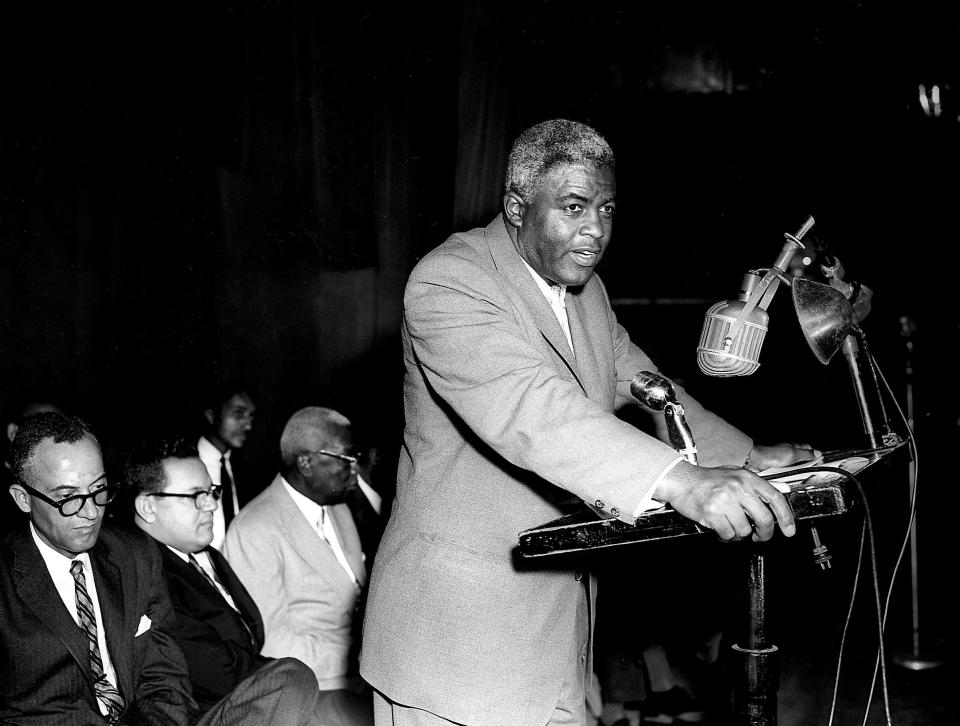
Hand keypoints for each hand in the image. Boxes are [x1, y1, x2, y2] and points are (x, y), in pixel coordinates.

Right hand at [655, 462, 796, 542]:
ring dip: (739, 534)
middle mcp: (737, 487)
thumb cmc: (707, 479)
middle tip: (759, 537)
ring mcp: (724, 500)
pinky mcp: (712, 512)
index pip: (775, 498)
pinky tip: (720, 529)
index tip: (789, 530)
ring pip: (745, 530)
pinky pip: (728, 534)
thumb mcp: (734, 475)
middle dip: (764, 533)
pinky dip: (726, 536)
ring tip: (731, 526)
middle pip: (764, 519)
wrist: (679, 479)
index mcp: (746, 477)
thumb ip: (756, 485)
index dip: (786, 516)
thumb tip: (782, 491)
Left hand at [746, 442, 820, 471]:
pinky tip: (789, 481)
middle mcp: (788, 455)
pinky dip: (788, 478)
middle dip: (806, 468)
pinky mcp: (776, 472)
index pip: (809, 450)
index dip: (815, 456)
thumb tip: (818, 453)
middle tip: (812, 473)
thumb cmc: (771, 455)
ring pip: (794, 470)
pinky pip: (786, 476)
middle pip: (802, 462)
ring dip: (796, 474)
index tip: (822, 463)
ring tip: (799, 478)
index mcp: (793, 448)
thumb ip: (806, 454)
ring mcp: (782, 464)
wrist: (754, 462)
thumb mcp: (792, 454)